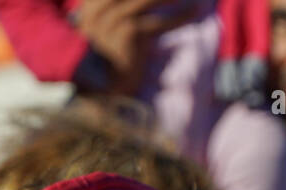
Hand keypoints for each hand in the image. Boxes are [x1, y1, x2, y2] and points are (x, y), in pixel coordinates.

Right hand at [74, 0, 198, 94]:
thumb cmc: (108, 56)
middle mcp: (98, 9)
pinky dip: (180, 16)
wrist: (104, 85)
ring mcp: (112, 20)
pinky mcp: (129, 34)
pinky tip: (194, 11)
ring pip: (146, 0)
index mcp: (91, 4)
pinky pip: (159, 22)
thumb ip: (114, 6)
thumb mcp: (106, 25)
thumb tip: (142, 2)